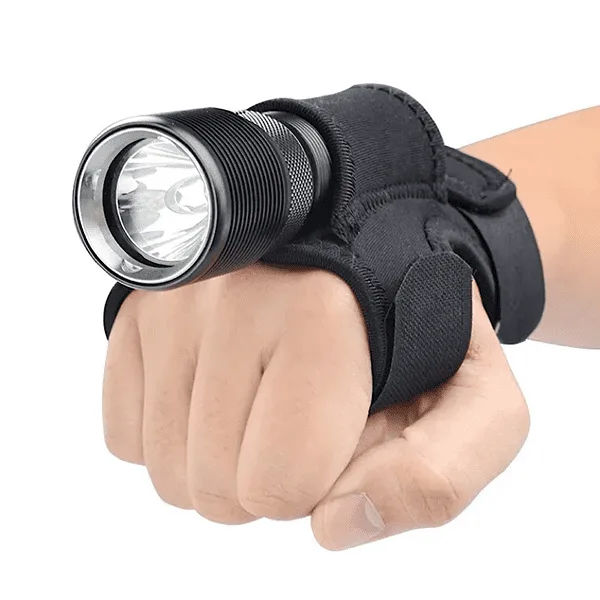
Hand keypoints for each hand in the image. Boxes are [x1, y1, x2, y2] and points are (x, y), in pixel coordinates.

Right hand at [103, 264, 529, 549]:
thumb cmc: (418, 331)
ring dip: (221, 461)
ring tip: (264, 398)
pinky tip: (220, 392)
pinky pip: (126, 435)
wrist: (363, 252)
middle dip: (265, 478)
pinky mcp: (136, 314)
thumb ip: (437, 479)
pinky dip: (176, 437)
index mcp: (321, 319)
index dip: (318, 482)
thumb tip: (333, 526)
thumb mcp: (480, 408)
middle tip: (302, 416)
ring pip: (166, 468)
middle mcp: (235, 297)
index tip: (341, 431)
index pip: (280, 487)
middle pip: (213, 488)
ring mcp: (176, 304)